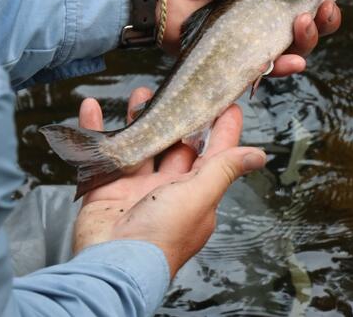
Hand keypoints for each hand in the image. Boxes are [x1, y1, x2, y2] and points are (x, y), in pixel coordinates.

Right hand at [72, 87, 265, 277]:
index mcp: (196, 192)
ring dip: (141, 119)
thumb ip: (225, 169)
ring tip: (141, 94)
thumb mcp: (200, 196)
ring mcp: (136, 189)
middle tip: (176, 90)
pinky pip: (103, 152)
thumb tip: (259, 156)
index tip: (228, 102)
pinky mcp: (107, 189)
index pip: (214, 153)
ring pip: (141, 144)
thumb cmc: (162, 235)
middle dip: (176, 117)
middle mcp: (169, 189)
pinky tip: (92, 108)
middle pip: (175, 145)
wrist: (114, 264)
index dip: (222, 128)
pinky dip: (96, 130)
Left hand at [157, 0, 341, 75]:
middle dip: (321, 23)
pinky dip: (283, 67)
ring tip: (300, 27)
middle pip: (305, 26)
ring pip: (291, 48)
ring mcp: (250, 37)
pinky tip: (291, 60)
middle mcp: (263, 13)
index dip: (323, 1)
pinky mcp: (235, 59)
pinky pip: (265, 68)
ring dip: (306, 42)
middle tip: (318, 15)